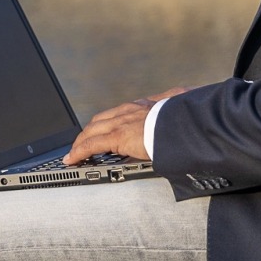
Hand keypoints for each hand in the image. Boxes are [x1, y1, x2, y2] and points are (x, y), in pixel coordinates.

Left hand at [63, 86, 194, 164]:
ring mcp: (122, 121)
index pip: (120, 112)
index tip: (105, 127)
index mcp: (146, 105)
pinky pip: (91, 144)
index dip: (109, 120)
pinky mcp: (118, 136)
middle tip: (83, 142)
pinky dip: (79, 151)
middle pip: (102, 119)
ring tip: (74, 153)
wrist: (186, 122)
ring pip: (92, 129)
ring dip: (81, 141)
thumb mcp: (182, 109)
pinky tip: (72, 159)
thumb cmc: (188, 117)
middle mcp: (130, 109)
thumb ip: (179, 109)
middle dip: (90, 131)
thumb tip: (188, 101)